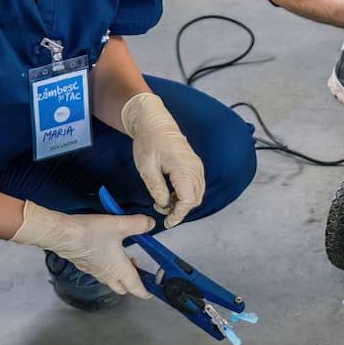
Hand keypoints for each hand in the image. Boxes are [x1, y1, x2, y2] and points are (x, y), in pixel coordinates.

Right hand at [9, 202, 153, 297]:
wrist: (62, 234)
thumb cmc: (91, 233)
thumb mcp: (120, 225)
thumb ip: (138, 225)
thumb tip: (149, 224)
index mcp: (119, 270)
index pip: (136, 288)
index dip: (145, 292)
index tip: (151, 293)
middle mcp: (107, 275)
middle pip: (122, 288)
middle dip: (132, 282)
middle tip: (138, 267)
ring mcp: (93, 271)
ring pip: (110, 279)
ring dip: (119, 273)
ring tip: (124, 256)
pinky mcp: (83, 264)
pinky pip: (99, 271)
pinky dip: (107, 266)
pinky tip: (107, 251)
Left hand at [119, 92, 204, 227]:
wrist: (155, 123)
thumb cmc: (149, 141)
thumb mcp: (146, 167)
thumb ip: (156, 188)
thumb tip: (163, 204)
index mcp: (183, 168)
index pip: (188, 200)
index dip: (178, 214)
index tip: (167, 221)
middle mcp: (195, 168)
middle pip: (195, 199)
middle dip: (180, 210)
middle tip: (161, 210)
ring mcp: (197, 166)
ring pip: (197, 194)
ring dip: (183, 203)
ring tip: (164, 201)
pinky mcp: (195, 165)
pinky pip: (196, 186)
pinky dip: (186, 194)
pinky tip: (171, 193)